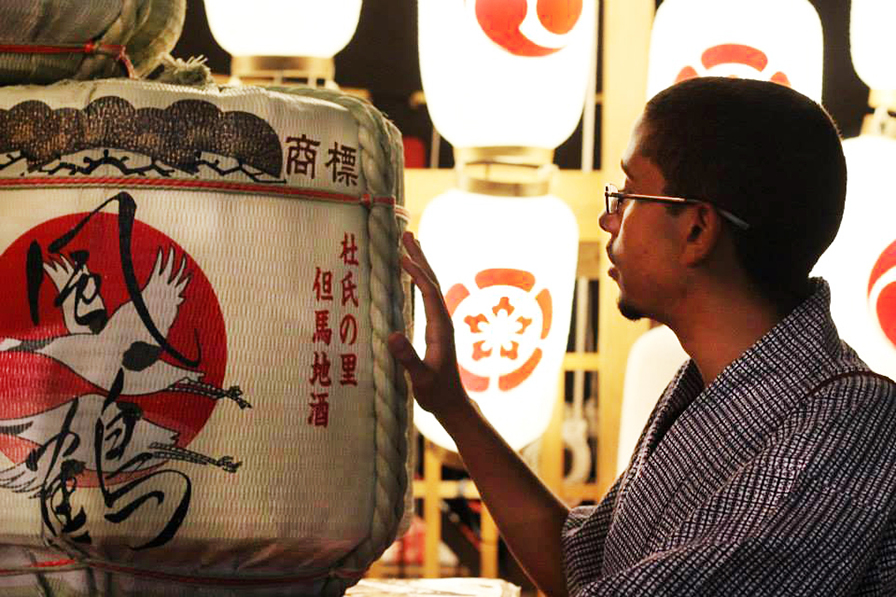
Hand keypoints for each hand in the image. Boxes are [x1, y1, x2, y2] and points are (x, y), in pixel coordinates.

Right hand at [388, 232, 468, 419]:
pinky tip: (411, 275)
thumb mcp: (420, 378)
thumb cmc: (436, 393)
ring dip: (420, 264)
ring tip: (408, 244)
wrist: (451, 403)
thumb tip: (393, 335)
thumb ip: (408, 359)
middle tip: (407, 233)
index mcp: (440, 328)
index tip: (402, 255)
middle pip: (432, 282)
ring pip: (431, 287)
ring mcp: (440, 323)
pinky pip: (427, 296)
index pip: (429, 292)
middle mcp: (443, 321)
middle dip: (420, 257)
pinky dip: (418, 279)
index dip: (416, 273)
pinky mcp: (436, 328)